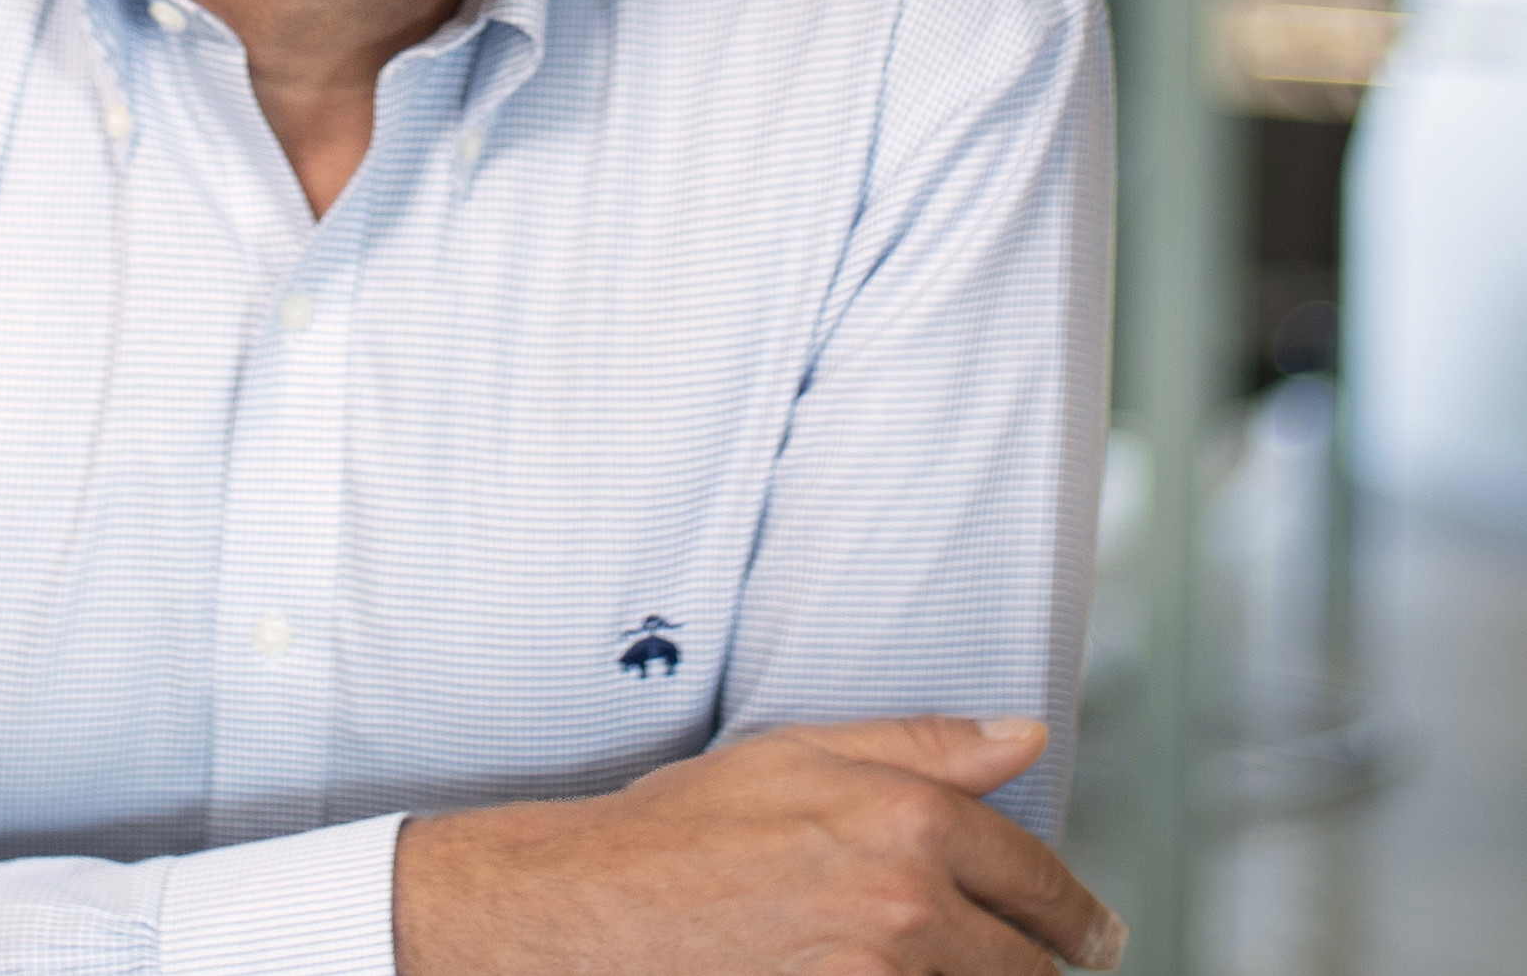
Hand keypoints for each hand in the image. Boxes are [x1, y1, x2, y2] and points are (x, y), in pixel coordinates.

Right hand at [393, 715, 1127, 975]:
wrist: (599, 913)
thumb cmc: (686, 830)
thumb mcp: (801, 752)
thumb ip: (925, 745)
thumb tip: (1022, 737)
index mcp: (909, 823)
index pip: (1042, 883)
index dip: (1076, 914)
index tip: (1089, 932)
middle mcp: (909, 909)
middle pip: (1030, 969)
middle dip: (1035, 967)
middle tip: (1030, 964)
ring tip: (950, 965)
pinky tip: (895, 974)